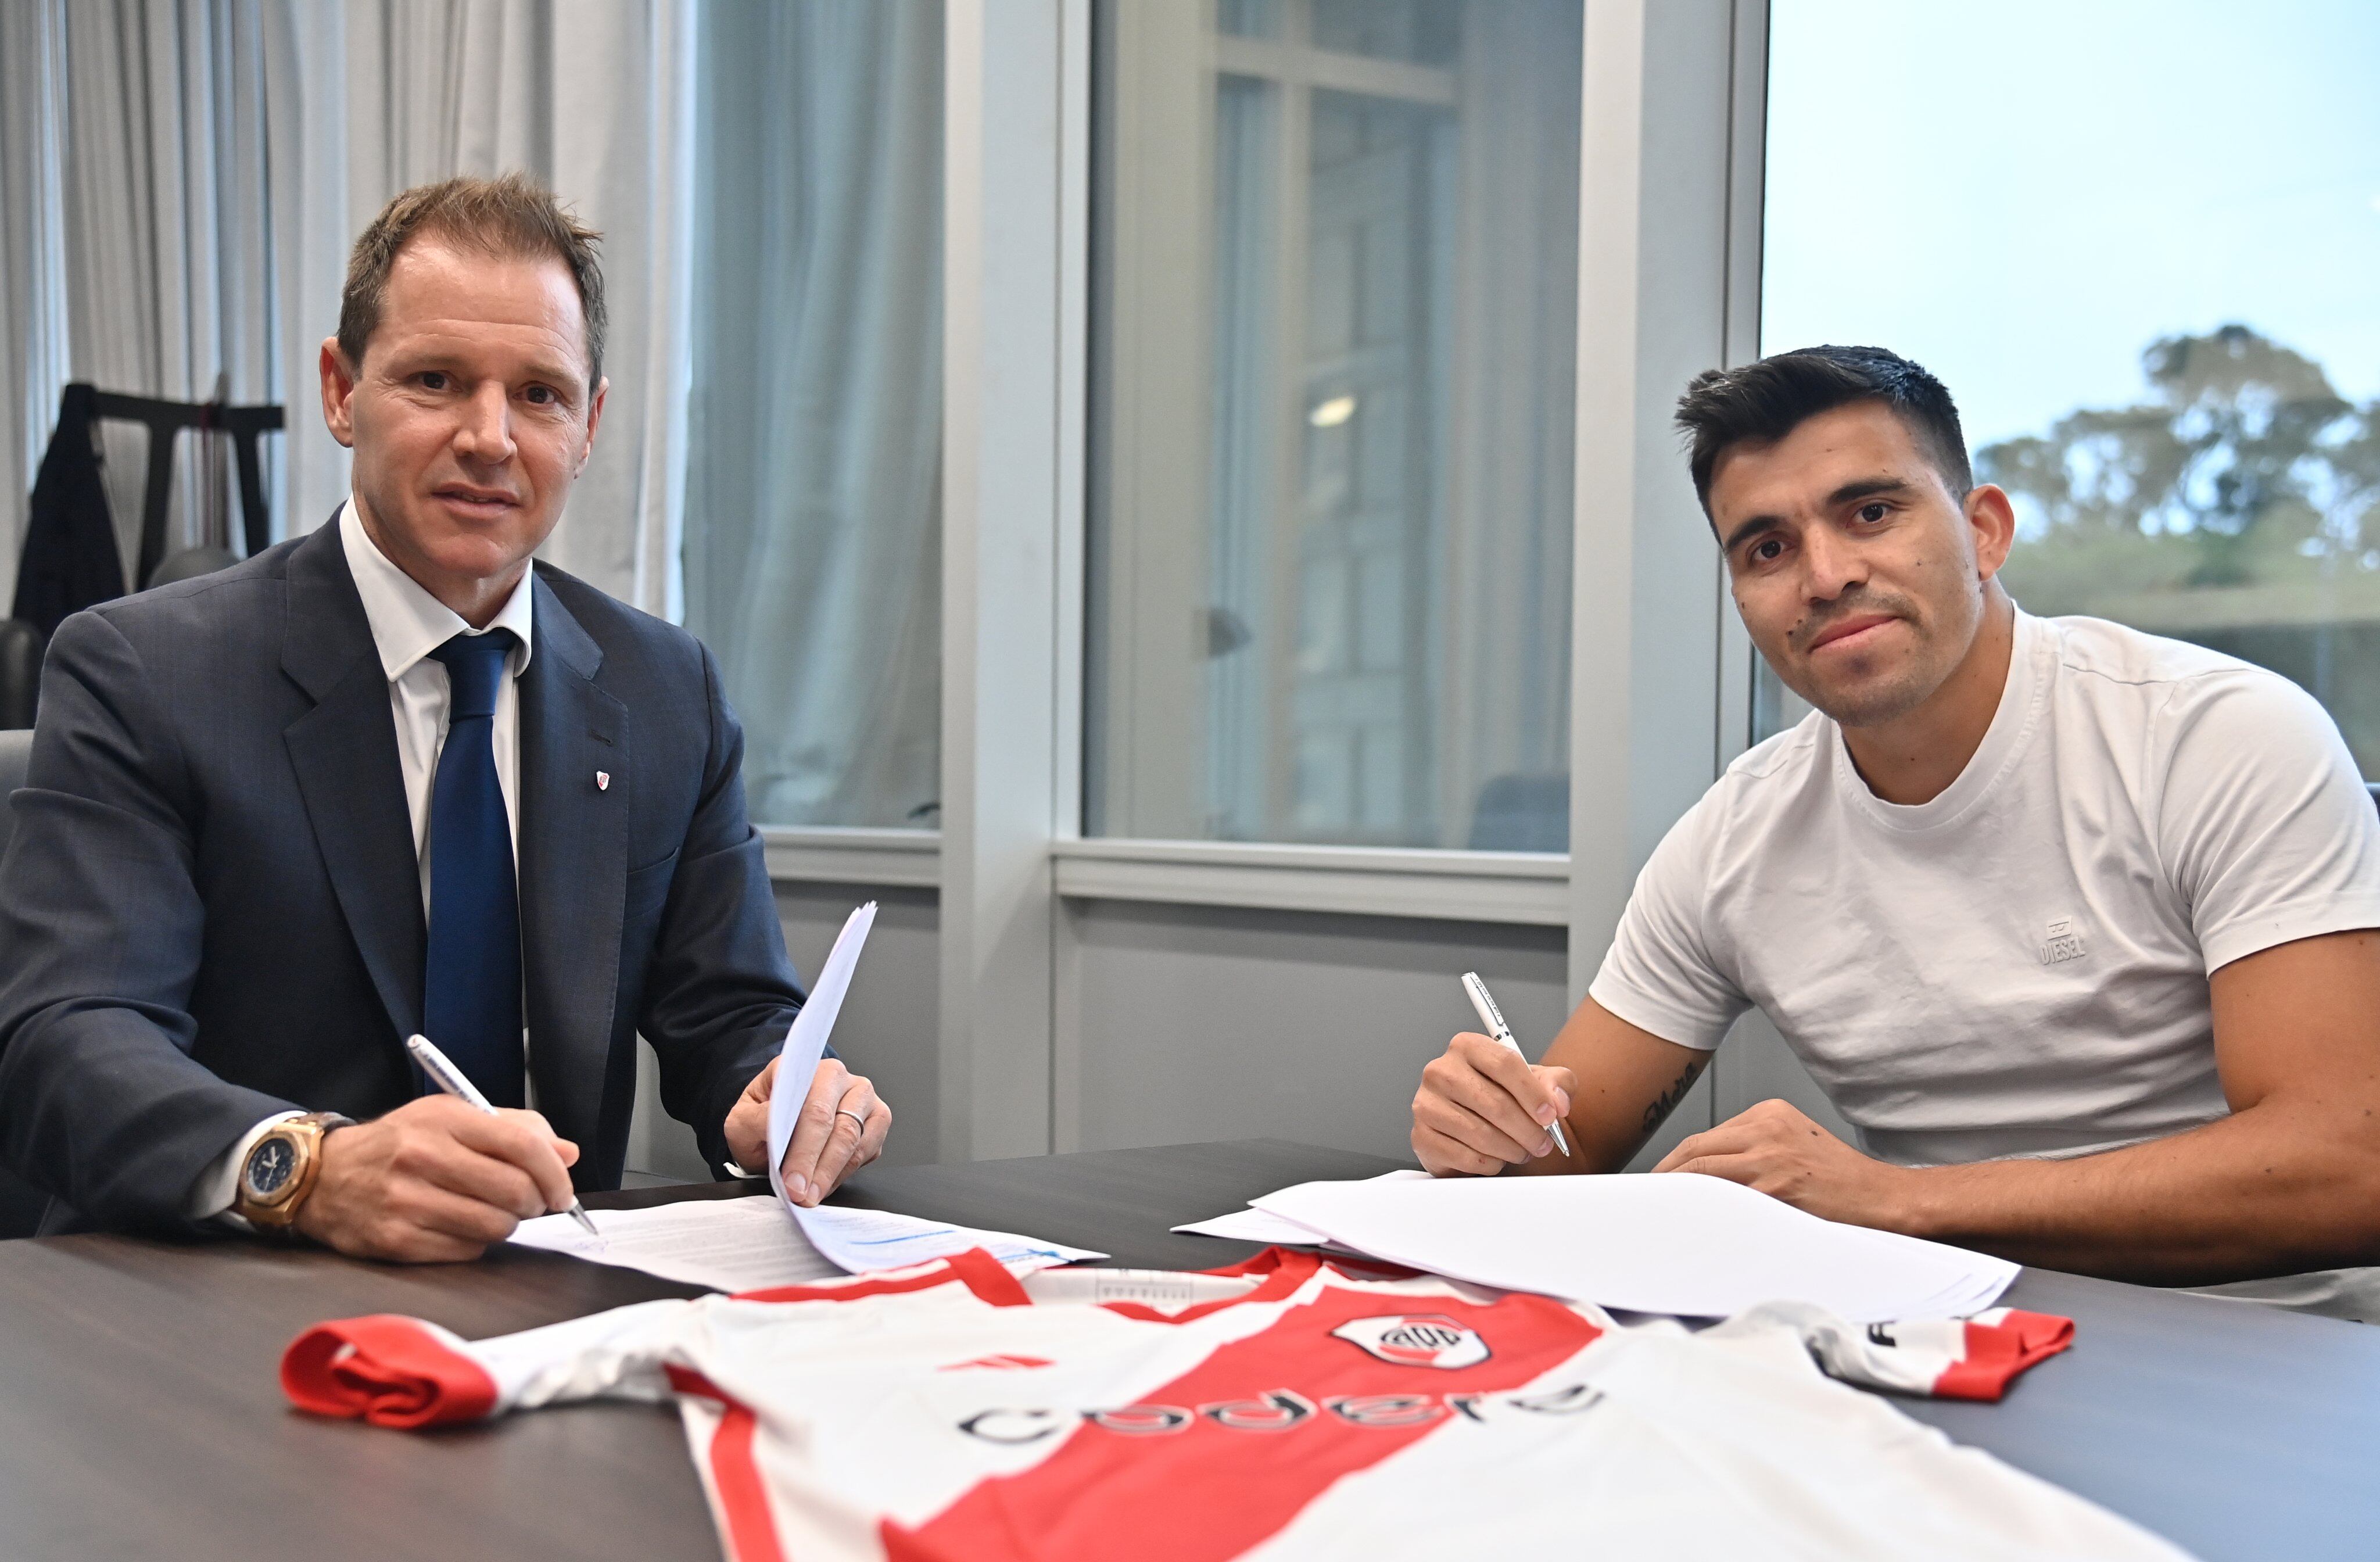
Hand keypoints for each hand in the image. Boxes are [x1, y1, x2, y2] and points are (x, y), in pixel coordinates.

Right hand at [293, 1095, 580, 1262]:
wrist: (323, 1176)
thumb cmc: (398, 1144)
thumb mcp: (450, 1117)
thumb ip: (514, 1129)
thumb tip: (567, 1154)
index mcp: (444, 1121)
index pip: (522, 1145)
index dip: (554, 1173)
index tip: (562, 1190)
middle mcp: (423, 1158)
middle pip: (514, 1190)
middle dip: (535, 1202)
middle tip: (531, 1202)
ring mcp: (407, 1201)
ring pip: (495, 1226)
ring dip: (507, 1224)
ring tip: (492, 1211)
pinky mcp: (396, 1240)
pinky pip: (465, 1250)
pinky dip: (475, 1243)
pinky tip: (460, 1226)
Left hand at [722, 1056, 890, 1205]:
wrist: (774, 1121)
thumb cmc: (760, 1117)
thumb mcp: (742, 1119)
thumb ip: (757, 1121)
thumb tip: (775, 1130)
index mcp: (807, 1069)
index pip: (814, 1108)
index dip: (804, 1149)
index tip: (791, 1181)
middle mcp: (840, 1078)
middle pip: (841, 1126)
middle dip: (819, 1168)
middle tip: (801, 1196)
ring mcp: (863, 1098)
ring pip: (858, 1141)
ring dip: (833, 1174)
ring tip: (810, 1196)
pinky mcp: (876, 1121)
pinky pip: (868, 1151)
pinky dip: (845, 1174)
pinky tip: (823, 1184)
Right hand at [1411, 1031, 1575, 1175]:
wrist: (1473, 1126)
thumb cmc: (1505, 1098)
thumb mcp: (1537, 1082)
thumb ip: (1557, 1084)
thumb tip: (1558, 1102)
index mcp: (1467, 1046)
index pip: (1504, 1063)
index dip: (1533, 1093)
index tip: (1550, 1116)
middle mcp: (1440, 1070)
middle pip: (1495, 1103)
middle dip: (1527, 1130)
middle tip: (1543, 1144)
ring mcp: (1425, 1104)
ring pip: (1480, 1134)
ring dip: (1511, 1149)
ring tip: (1522, 1151)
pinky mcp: (1421, 1136)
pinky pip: (1464, 1156)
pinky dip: (1489, 1163)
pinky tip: (1496, 1158)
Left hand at [1652, 1098, 1911, 1226]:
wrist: (1885, 1198)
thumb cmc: (1841, 1180)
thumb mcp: (1795, 1145)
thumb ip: (1754, 1150)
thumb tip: (1706, 1176)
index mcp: (1769, 1113)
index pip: (1706, 1136)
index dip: (1676, 1160)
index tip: (1659, 1179)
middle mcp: (1766, 1127)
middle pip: (1696, 1148)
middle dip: (1665, 1174)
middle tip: (1647, 1198)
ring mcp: (1771, 1155)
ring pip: (1702, 1169)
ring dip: (1674, 1191)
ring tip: (1658, 1211)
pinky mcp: (1777, 1184)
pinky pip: (1724, 1196)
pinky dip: (1700, 1207)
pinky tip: (1688, 1220)